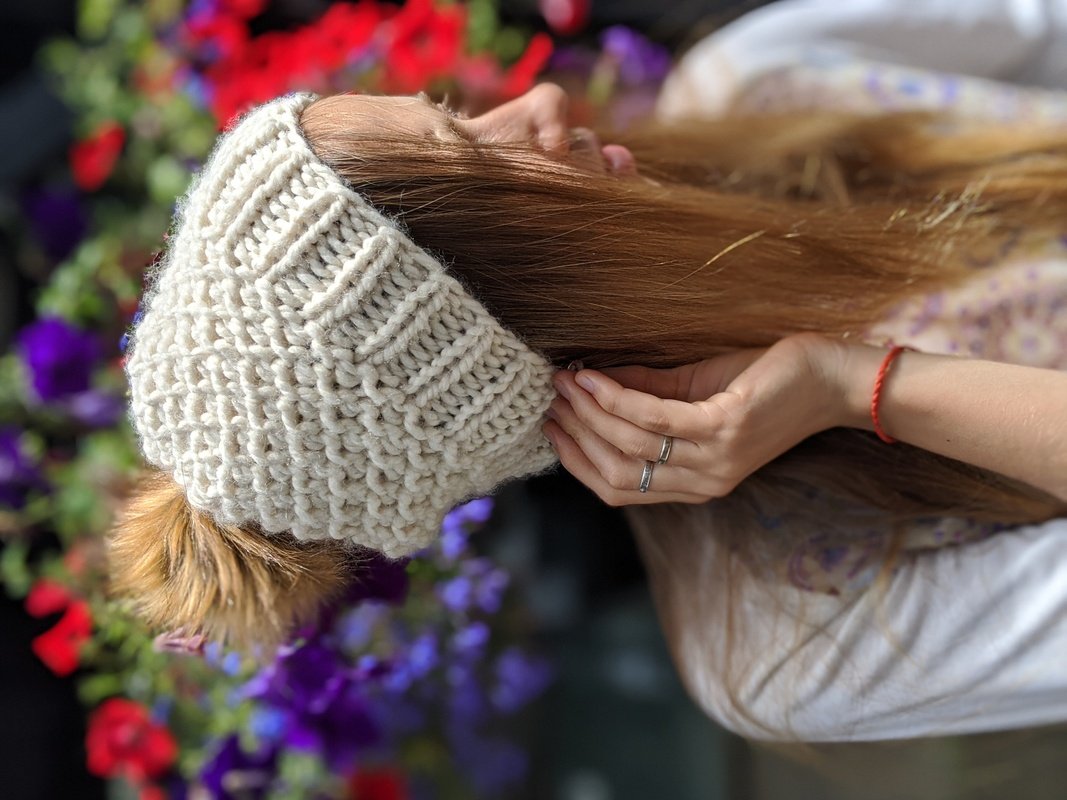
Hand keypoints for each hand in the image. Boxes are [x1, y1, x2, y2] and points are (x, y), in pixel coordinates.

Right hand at [543, 334, 850, 504]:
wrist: (829, 379)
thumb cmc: (764, 382)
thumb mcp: (693, 391)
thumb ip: (644, 393)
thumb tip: (585, 383)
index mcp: (694, 482)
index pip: (618, 488)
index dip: (577, 458)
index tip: (550, 424)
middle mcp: (703, 482)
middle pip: (616, 471)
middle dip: (576, 433)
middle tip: (550, 396)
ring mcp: (715, 460)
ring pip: (630, 446)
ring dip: (589, 412)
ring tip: (566, 381)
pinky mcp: (726, 429)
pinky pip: (655, 419)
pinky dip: (617, 397)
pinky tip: (595, 376)